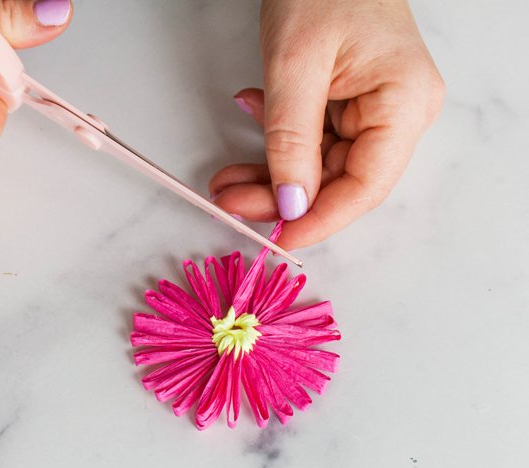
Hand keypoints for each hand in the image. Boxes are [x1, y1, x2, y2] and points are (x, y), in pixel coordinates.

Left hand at [209, 0, 444, 249]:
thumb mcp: (295, 65)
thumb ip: (291, 139)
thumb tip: (292, 202)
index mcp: (404, 104)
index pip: (365, 187)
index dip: (320, 220)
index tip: (277, 239)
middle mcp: (399, 111)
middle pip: (339, 179)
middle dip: (280, 194)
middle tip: (231, 203)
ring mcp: (376, 106)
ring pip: (320, 163)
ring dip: (270, 171)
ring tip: (226, 180)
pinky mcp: (350, 98)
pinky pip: (313, 136)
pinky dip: (277, 140)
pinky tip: (249, 119)